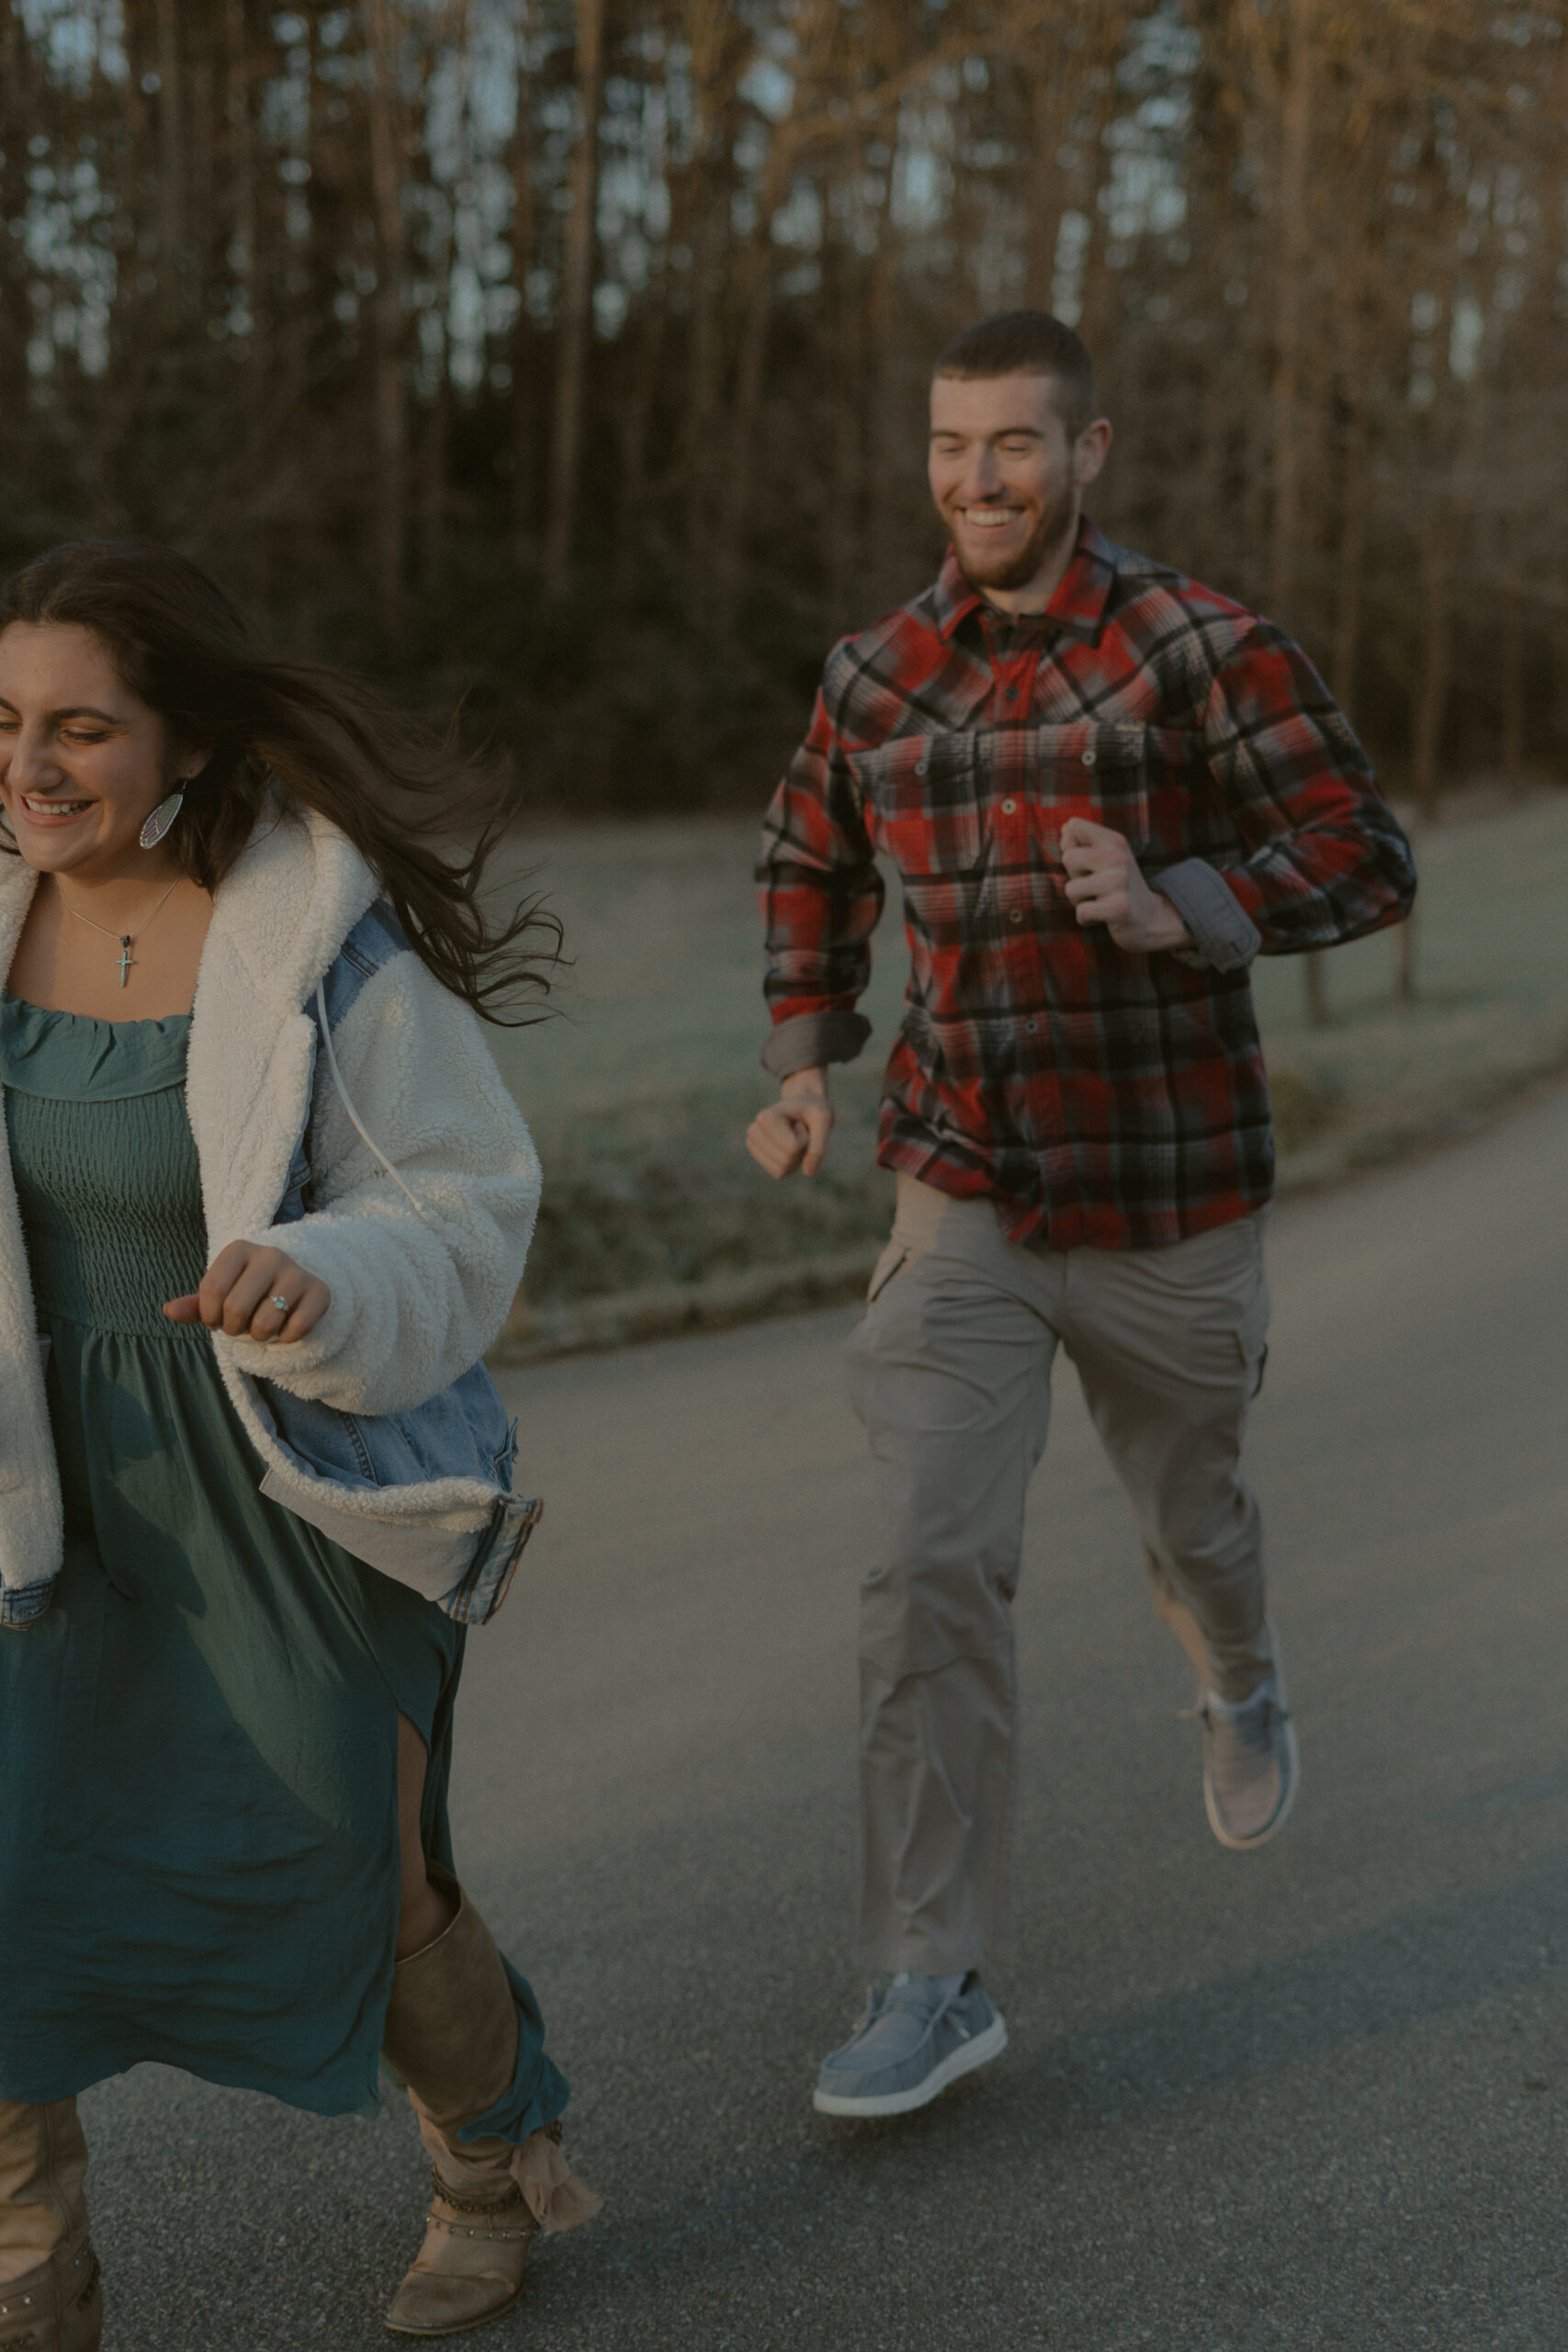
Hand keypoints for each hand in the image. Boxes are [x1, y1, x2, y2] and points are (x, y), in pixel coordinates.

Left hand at [165, 1241, 330, 1342]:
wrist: (293, 1288)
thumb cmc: (247, 1293)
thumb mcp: (219, 1296)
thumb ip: (194, 1305)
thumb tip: (169, 1311)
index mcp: (239, 1250)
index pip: (211, 1291)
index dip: (210, 1316)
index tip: (216, 1320)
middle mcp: (270, 1254)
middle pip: (236, 1308)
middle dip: (234, 1329)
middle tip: (240, 1326)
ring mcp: (297, 1272)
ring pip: (266, 1322)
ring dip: (260, 1335)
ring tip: (263, 1325)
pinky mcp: (319, 1291)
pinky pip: (297, 1328)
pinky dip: (287, 1337)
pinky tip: (286, 1327)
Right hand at [746, 1066, 833, 1178]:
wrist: (802, 1106)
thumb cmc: (813, 1110)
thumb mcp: (824, 1121)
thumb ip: (818, 1146)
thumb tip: (809, 1172)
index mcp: (766, 1117)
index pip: (792, 1148)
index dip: (805, 1139)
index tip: (801, 1123)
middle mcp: (753, 1131)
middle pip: (786, 1160)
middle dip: (801, 1150)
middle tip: (799, 1131)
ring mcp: (753, 1145)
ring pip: (782, 1169)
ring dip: (796, 1158)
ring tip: (794, 1137)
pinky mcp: (758, 1156)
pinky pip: (779, 1173)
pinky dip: (791, 1165)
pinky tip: (789, 1146)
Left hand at [1060, 817, 1191, 952]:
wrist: (1150, 917)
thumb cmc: (1118, 886)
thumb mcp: (1106, 857)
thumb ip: (1084, 841)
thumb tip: (1065, 827)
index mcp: (1115, 841)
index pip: (1074, 826)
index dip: (1070, 846)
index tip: (1088, 861)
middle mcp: (1119, 857)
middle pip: (1068, 858)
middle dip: (1075, 877)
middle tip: (1096, 885)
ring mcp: (1120, 882)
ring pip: (1071, 889)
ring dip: (1079, 901)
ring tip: (1100, 900)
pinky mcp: (1119, 908)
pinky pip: (1082, 912)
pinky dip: (1086, 919)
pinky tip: (1103, 916)